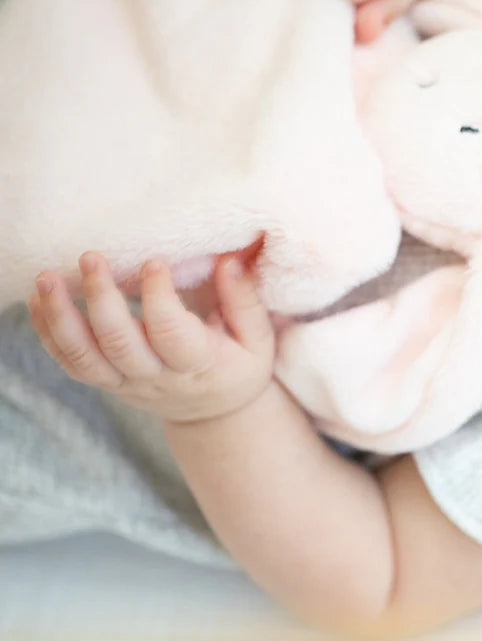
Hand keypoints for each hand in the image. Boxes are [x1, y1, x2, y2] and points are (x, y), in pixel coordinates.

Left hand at [28, 252, 274, 422]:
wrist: (214, 412)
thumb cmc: (238, 365)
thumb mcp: (257, 337)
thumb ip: (245, 300)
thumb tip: (229, 260)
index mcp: (199, 364)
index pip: (171, 334)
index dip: (159, 298)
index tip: (154, 261)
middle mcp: (156, 377)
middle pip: (119, 344)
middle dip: (101, 299)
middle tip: (91, 256)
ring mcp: (126, 382)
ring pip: (84, 357)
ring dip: (61, 317)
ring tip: (46, 278)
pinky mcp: (107, 381)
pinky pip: (70, 363)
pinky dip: (48, 334)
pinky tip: (37, 301)